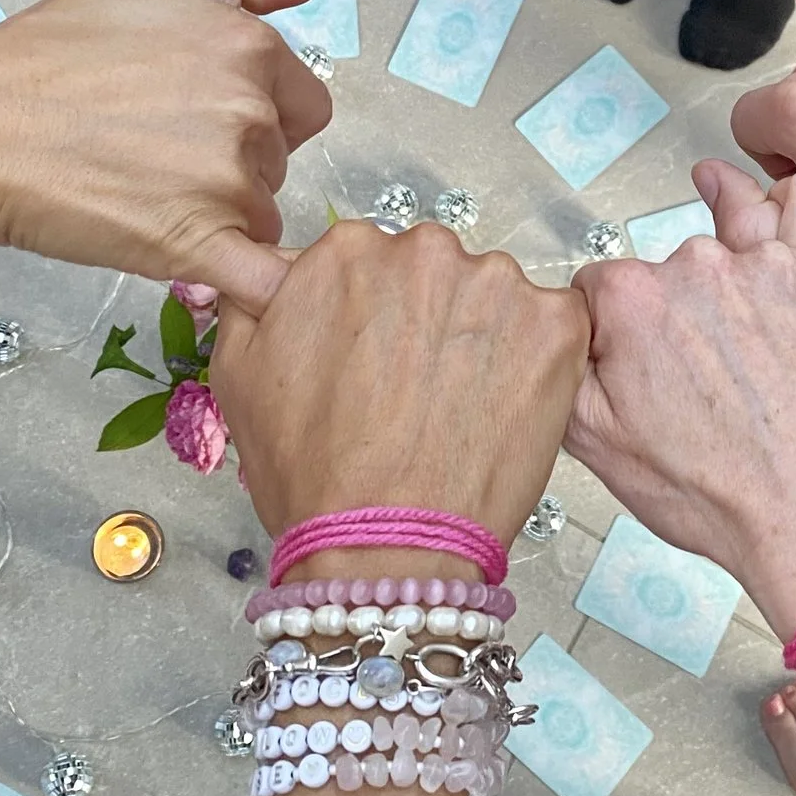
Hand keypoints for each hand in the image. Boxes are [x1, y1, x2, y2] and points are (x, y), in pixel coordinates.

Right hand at [0, 0, 330, 295]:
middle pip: (278, 161)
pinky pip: (264, 280)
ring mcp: (227, 180)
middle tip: (162, 159)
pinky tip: (236, 291)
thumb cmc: (41, 55)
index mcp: (248, 46)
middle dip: (237, 167)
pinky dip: (260, 292)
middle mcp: (250, 110)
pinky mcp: (198, 244)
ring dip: (220, 219)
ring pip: (259, 216)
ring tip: (145, 199)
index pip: (303, 104)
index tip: (212, 126)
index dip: (265, 119)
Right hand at [208, 221, 589, 544]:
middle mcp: (424, 250)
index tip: (375, 359)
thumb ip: (254, 296)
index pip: (372, 260)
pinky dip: (536, 361)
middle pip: (435, 273)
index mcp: (348, 249)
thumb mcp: (241, 372)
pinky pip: (552, 326)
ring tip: (459, 410)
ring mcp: (496, 284)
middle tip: (416, 393)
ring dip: (484, 339)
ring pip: (494, 299)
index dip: (375, 315)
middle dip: (431, 320)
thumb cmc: (313, 472)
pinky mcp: (554, 325)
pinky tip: (504, 409)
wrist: (386, 547)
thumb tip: (273, 266)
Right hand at [569, 165, 795, 635]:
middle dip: (663, 302)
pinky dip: (791, 199)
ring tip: (717, 245)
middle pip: (661, 262)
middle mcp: (694, 269)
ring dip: (720, 228)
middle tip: (681, 364)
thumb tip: (548, 337)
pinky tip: (778, 206)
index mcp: (632, 304)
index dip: (601, 323)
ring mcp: (762, 267)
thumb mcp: (596, 448)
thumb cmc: (717, 494)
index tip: (615, 355)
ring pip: (729, 220)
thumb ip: (560, 373)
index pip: (594, 286)